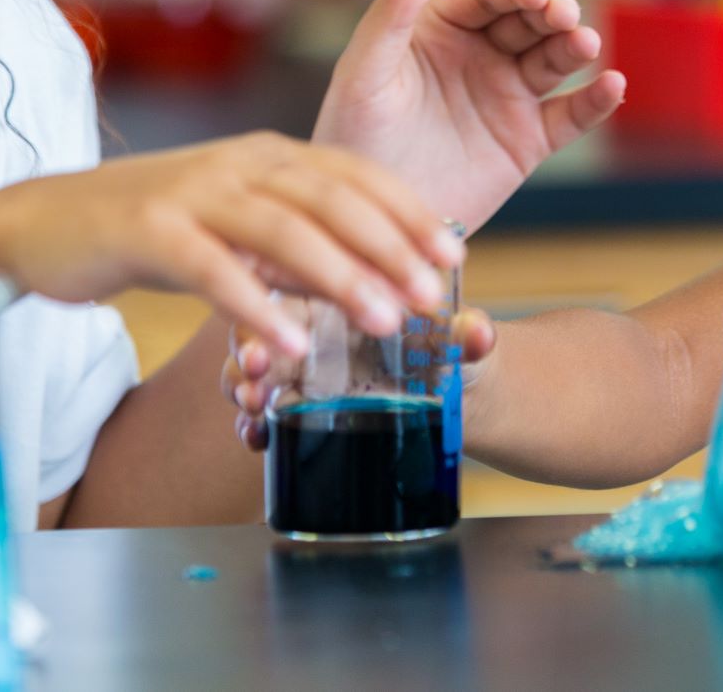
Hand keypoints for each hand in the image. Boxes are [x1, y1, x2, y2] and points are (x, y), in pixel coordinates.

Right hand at [0, 133, 462, 355]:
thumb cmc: (150, 227)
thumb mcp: (233, 222)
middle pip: (332, 198)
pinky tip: (285, 344)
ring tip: (384, 319)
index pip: (356, 174)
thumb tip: (368, 276)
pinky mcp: (146, 230)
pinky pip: (211, 268)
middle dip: (392, 245)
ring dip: (339, 274)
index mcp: (267, 155)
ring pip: (282, 229)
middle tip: (436, 294)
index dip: (410, 212)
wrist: (39, 222)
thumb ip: (293, 240)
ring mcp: (192, 193)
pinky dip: (253, 304)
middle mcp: (238, 163)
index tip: (456, 254)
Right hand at [225, 308, 499, 451]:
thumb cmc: (451, 347)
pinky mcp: (302, 406)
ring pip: (255, 369)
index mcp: (343, 290)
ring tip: (251, 411)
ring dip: (243, 387)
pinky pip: (265, 413)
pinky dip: (254, 425)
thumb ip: (466, 334)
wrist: (459, 393)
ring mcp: (301, 366)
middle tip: (253, 376)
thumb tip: (479, 333)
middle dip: (249, 350)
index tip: (272, 328)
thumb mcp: (458, 338)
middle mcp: (312, 325)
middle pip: (263, 326)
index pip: (296, 282)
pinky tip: (255, 439)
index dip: (278, 299)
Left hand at [311, 0, 625, 229]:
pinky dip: (596, 100)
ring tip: (585, 45)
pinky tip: (612, 86)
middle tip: (564, 16)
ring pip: (555, 59)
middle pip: (530, 18)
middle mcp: (479, 55)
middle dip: (553, 10)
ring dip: (576, 46)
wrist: (372, 224)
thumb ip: (389, 19)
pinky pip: (570, 115)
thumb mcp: (363, 76)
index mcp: (440, 28)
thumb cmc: (353, 140)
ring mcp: (507, 96)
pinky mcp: (527, 141)